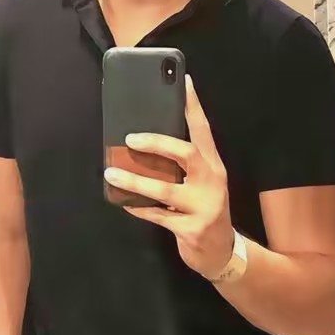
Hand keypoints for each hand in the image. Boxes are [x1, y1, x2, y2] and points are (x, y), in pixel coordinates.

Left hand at [104, 75, 234, 279]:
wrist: (222, 253)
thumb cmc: (204, 208)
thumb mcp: (202, 182)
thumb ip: (182, 164)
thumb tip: (144, 143)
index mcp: (213, 165)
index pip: (204, 129)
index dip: (194, 106)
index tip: (184, 82)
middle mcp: (212, 181)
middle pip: (187, 153)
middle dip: (157, 143)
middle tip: (130, 138)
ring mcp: (204, 206)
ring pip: (165, 189)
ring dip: (135, 180)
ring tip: (112, 172)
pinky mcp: (192, 229)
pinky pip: (158, 216)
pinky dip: (139, 208)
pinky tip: (124, 202)